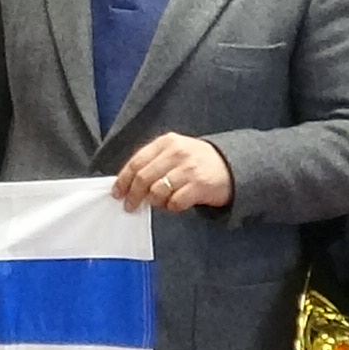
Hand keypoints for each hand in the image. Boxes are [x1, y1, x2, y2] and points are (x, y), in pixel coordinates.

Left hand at [111, 132, 232, 213]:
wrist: (231, 166)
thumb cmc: (197, 161)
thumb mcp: (175, 152)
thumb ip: (153, 162)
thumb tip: (128, 183)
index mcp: (167, 142)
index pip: (137, 162)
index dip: (123, 180)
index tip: (117, 192)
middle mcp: (177, 153)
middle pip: (143, 178)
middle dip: (133, 195)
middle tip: (130, 206)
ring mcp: (188, 169)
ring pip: (157, 192)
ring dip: (155, 202)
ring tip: (160, 202)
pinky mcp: (199, 185)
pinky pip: (175, 202)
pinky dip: (172, 207)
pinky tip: (176, 204)